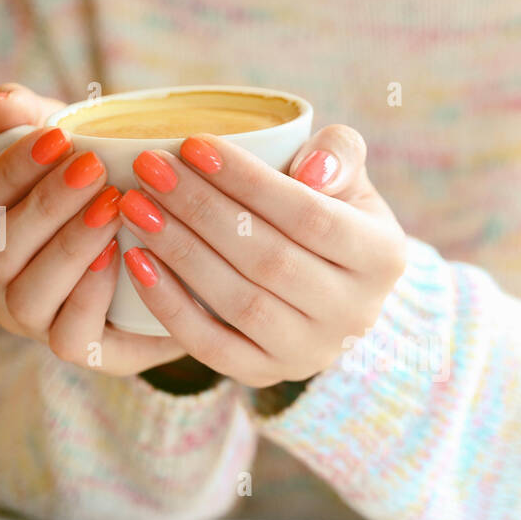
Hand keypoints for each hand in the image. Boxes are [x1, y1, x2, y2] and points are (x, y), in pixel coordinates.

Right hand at [0, 84, 191, 376]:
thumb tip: (0, 106)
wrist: (176, 258)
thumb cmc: (111, 190)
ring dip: (71, 247)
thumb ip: (36, 118)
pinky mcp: (84, 351)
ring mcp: (36, 322)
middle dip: (46, 205)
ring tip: (115, 207)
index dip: (9, 170)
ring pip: (29, 295)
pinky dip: (91, 295)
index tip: (59, 137)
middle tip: (95, 169)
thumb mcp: (78, 144)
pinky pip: (70, 336)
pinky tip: (120, 256)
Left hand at [115, 125, 406, 387]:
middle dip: (202, 209)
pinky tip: (138, 262)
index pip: (310, 216)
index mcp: (383, 256)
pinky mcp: (268, 375)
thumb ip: (340, 153)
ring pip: (240, 303)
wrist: (325, 287)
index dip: (249, 181)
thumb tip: (308, 170)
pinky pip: (213, 348)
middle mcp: (356, 313)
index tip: (193, 144)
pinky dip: (172, 307)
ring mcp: (312, 351)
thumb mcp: (347, 176)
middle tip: (151, 169)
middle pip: (270, 259)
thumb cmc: (328, 212)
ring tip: (137, 206)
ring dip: (180, 252)